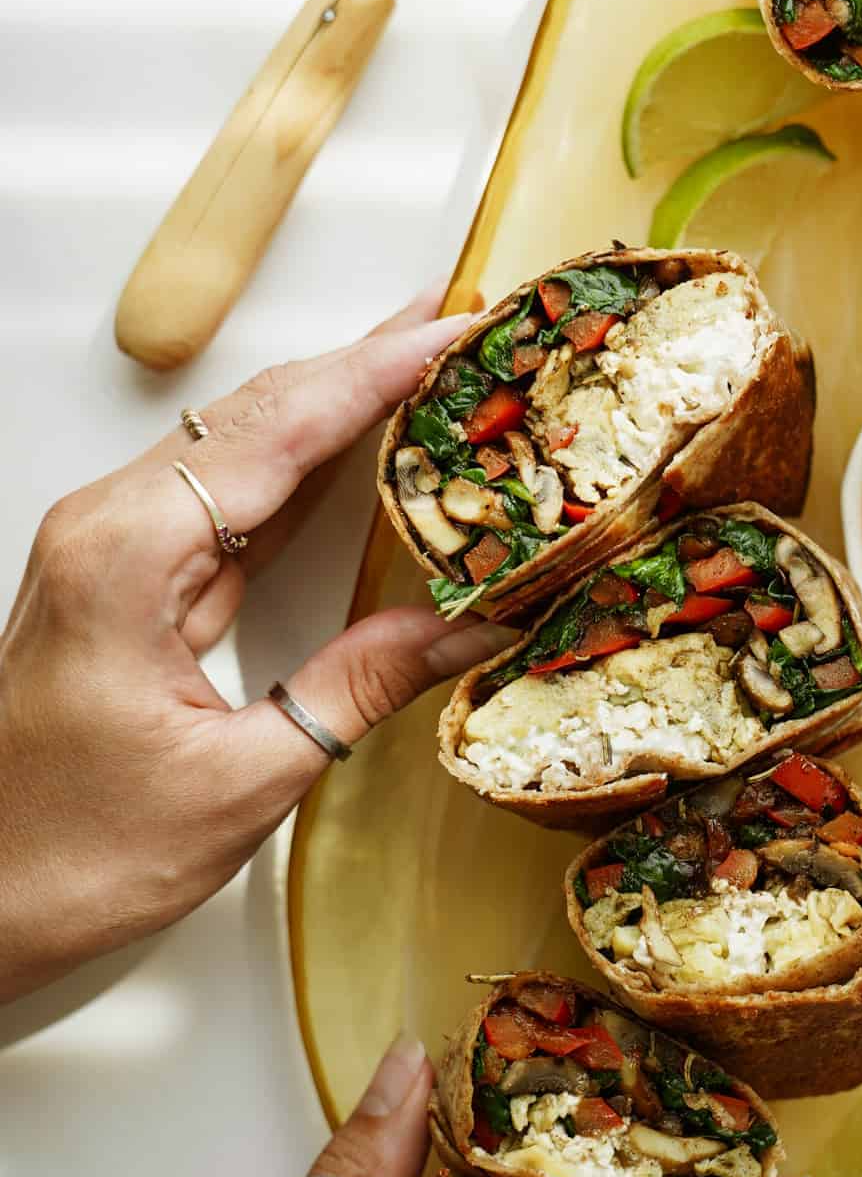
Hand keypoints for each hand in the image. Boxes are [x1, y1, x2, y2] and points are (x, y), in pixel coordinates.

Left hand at [0, 291, 513, 1004]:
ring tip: (430, 362)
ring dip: (337, 400)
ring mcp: (110, 546)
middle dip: (365, 362)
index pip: (279, 434)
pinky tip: (357, 446)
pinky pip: (228, 491)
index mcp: (129, 555)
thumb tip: (470, 630)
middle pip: (259, 412)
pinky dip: (303, 458)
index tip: (453, 331)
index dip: (374, 376)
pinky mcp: (122, 576)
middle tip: (463, 323)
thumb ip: (358, 688)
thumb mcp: (243, 782)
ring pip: (244, 442)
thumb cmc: (76, 853)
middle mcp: (110, 526)